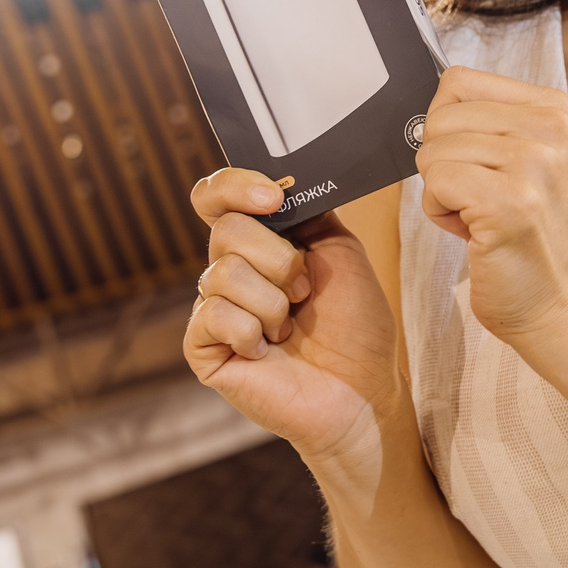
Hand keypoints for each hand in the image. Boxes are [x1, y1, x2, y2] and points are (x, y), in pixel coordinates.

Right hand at [186, 170, 399, 468]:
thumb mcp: (338, 249)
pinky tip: (267, 351)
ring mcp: (213, 309)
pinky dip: (253, 332)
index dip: (234, 186)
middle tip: (305, 293)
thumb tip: (278, 177)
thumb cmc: (356, 326)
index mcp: (257, 242)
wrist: (364, 390)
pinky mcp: (203, 348)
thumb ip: (306, 208)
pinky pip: (215, 315)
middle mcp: (229, 270)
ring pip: (224, 273)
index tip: (271, 196)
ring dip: (274, 303)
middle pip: (226, 230)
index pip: (217, 197)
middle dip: (280, 261)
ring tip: (291, 327)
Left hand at [415, 66, 567, 346]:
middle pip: (441, 115)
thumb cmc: (532, 238)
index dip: (449, 127)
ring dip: (442, 192)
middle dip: (444, 163)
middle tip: (484, 199)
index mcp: (556, 108)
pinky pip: (435, 183)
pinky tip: (476, 233)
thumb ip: (488, 124)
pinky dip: (440, 213)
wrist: (563, 305)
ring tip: (484, 218)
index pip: (459, 81)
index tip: (482, 165)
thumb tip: (429, 110)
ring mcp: (534, 163)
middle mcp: (552, 127)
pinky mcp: (509, 201)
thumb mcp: (527, 160)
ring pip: (432, 151)